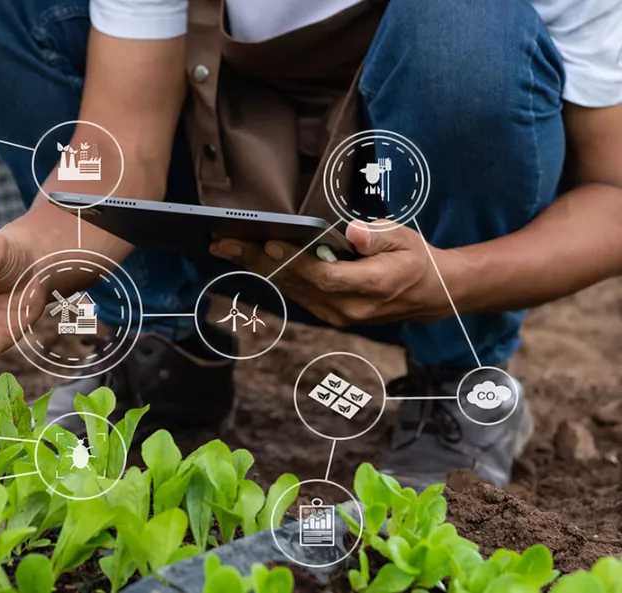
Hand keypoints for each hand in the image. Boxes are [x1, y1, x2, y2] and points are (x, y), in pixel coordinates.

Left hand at [209, 223, 453, 326]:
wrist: (430, 295)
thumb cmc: (416, 259)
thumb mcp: (406, 238)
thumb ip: (378, 236)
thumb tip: (352, 233)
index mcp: (372, 287)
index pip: (325, 276)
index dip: (294, 260)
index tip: (269, 241)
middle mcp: (350, 308)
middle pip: (297, 283)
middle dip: (257, 260)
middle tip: (223, 242)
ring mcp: (338, 315)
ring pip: (290, 289)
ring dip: (256, 267)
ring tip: (225, 247)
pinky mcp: (329, 314)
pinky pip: (295, 293)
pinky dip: (270, 274)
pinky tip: (248, 258)